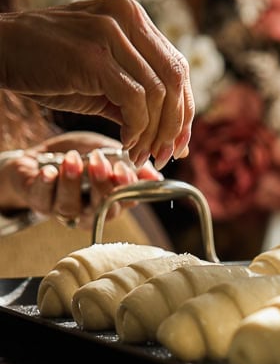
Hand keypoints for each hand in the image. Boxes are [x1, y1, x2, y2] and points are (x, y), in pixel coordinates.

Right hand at [0, 0, 194, 169]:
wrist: (2, 52)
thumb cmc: (50, 66)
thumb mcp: (102, 78)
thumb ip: (137, 95)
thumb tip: (174, 135)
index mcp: (132, 16)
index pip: (176, 67)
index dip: (184, 110)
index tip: (179, 144)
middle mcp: (125, 17)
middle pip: (174, 80)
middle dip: (174, 126)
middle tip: (164, 156)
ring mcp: (110, 33)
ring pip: (157, 94)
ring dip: (152, 134)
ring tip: (138, 155)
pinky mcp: (94, 57)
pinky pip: (135, 101)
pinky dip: (136, 130)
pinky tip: (125, 143)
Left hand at [0, 131, 162, 229]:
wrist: (39, 155)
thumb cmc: (78, 154)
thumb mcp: (107, 151)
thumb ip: (129, 163)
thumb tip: (157, 177)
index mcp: (111, 201)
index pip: (124, 201)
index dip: (125, 188)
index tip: (123, 169)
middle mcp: (89, 212)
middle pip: (100, 209)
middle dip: (101, 185)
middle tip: (98, 160)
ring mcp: (63, 210)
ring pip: (70, 206)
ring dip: (72, 182)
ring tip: (71, 159)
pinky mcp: (39, 203)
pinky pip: (43, 200)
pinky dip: (46, 185)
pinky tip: (48, 171)